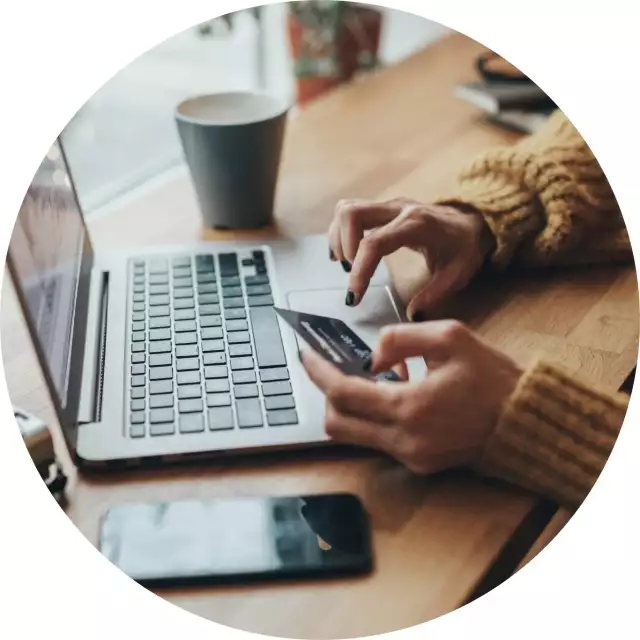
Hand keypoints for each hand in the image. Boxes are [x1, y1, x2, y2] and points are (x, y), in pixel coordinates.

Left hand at [301, 321, 521, 473]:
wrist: (524, 421)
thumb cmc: (492, 377)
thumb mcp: (450, 337)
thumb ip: (401, 338)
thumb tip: (371, 357)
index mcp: (410, 407)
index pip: (342, 393)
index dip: (318, 372)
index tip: (305, 354)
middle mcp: (404, 439)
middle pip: (336, 423)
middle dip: (326, 393)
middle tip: (333, 367)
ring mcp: (409, 457)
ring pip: (352, 436)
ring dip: (350, 406)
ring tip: (372, 377)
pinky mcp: (418, 464)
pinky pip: (377, 441)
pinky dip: (373, 417)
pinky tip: (393, 394)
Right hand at [328, 198, 493, 318]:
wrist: (472, 223)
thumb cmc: (464, 248)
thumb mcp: (457, 275)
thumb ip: (434, 295)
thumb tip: (411, 315)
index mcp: (416, 225)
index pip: (374, 243)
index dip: (359, 270)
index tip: (354, 297)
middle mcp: (398, 209)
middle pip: (352, 214)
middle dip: (343, 246)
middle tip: (351, 273)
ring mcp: (388, 205)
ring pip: (347, 209)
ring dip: (339, 238)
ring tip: (348, 265)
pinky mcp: (382, 208)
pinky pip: (351, 212)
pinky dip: (341, 232)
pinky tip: (346, 255)